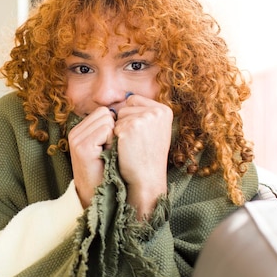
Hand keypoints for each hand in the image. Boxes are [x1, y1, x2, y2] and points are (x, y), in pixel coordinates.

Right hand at [68, 107, 115, 207]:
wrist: (98, 196)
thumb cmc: (108, 170)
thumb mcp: (106, 146)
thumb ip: (109, 130)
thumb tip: (127, 112)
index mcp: (79, 130)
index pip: (103, 112)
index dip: (113, 126)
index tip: (112, 145)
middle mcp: (75, 132)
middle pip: (105, 113)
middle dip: (114, 129)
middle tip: (111, 149)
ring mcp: (77, 139)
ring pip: (107, 120)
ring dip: (113, 135)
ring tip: (109, 153)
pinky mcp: (83, 147)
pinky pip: (106, 130)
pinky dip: (112, 141)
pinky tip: (108, 155)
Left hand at [114, 94, 172, 219]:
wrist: (147, 178)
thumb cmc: (148, 156)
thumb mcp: (155, 130)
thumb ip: (146, 113)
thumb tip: (126, 98)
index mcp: (164, 110)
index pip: (134, 100)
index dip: (131, 118)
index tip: (141, 135)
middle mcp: (156, 111)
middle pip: (125, 108)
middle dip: (125, 124)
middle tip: (137, 143)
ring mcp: (144, 118)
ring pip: (117, 117)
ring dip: (120, 131)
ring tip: (132, 145)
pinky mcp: (130, 127)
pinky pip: (112, 127)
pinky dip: (115, 138)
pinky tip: (126, 149)